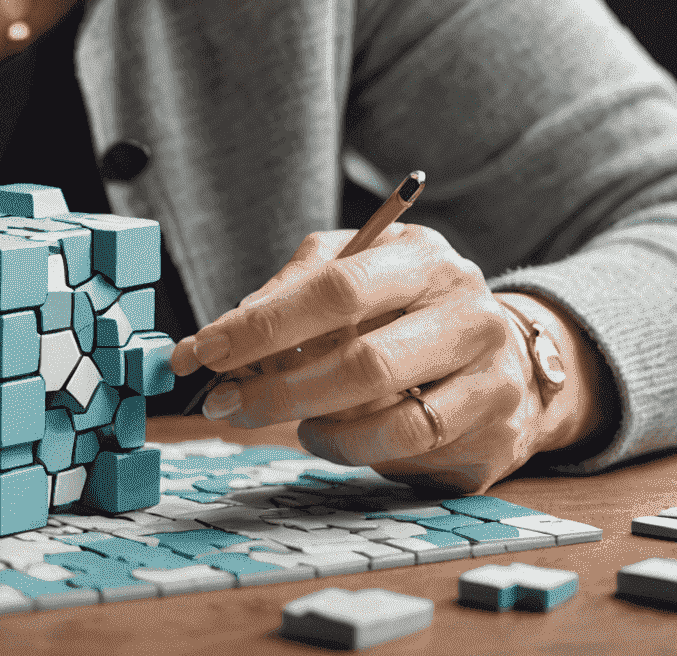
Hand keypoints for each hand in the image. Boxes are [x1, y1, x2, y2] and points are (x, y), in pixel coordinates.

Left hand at [169, 225, 609, 493]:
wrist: (509, 353)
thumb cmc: (405, 304)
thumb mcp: (354, 267)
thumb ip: (293, 287)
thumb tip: (229, 328)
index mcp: (423, 259)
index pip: (335, 289)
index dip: (263, 324)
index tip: (203, 350)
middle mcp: (469, 313)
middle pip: (361, 361)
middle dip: (277, 388)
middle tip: (224, 403)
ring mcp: (493, 378)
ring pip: (387, 419)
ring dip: (314, 425)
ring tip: (284, 418)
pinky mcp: (498, 436)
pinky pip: (409, 454)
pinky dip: (352, 450)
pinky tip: (327, 436)